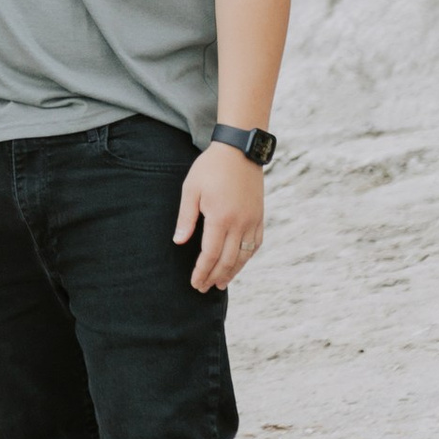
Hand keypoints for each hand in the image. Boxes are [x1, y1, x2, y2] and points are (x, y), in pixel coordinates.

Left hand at [176, 143, 264, 291]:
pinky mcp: (260, 216)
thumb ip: (186, 217)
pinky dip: (247, 257)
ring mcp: (252, 221)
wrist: (240, 150)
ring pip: (244, 255)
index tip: (195, 282)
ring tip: (221, 283)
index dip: (202, 271)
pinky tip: (239, 263)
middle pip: (227, 260)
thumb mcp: (191, 189)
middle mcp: (239, 223)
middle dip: (215, 276)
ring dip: (232, 272)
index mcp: (220, 217)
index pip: (210, 254)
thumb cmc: (211, 168)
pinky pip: (256, 243)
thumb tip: (179, 241)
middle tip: (204, 288)